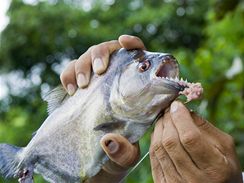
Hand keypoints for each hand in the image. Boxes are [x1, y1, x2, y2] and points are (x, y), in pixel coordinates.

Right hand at [61, 35, 143, 181]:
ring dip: (82, 65)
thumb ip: (123, 151)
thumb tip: (109, 142)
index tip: (123, 42)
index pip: (138, 55)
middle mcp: (116, 77)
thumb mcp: (127, 155)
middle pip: (109, 50)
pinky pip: (71, 70)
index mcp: (135, 86)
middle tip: (98, 71)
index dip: (132, 44)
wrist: (98, 156)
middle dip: (101, 54)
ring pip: (88, 56)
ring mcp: (97, 80)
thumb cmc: (119, 151)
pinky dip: (68, 75)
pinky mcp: (80, 85)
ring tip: (82, 86)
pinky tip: (71, 90)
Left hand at [150, 100, 242, 182]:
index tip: (177, 104)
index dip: (180, 117)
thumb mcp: (224, 146)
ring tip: (164, 119)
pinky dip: (154, 140)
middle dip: (168, 120)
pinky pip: (153, 157)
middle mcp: (193, 178)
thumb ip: (205, 127)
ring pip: (159, 148)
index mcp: (214, 168)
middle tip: (169, 109)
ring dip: (159, 128)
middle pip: (170, 142)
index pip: (190, 138)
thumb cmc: (222, 166)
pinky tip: (160, 132)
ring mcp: (176, 182)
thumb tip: (184, 110)